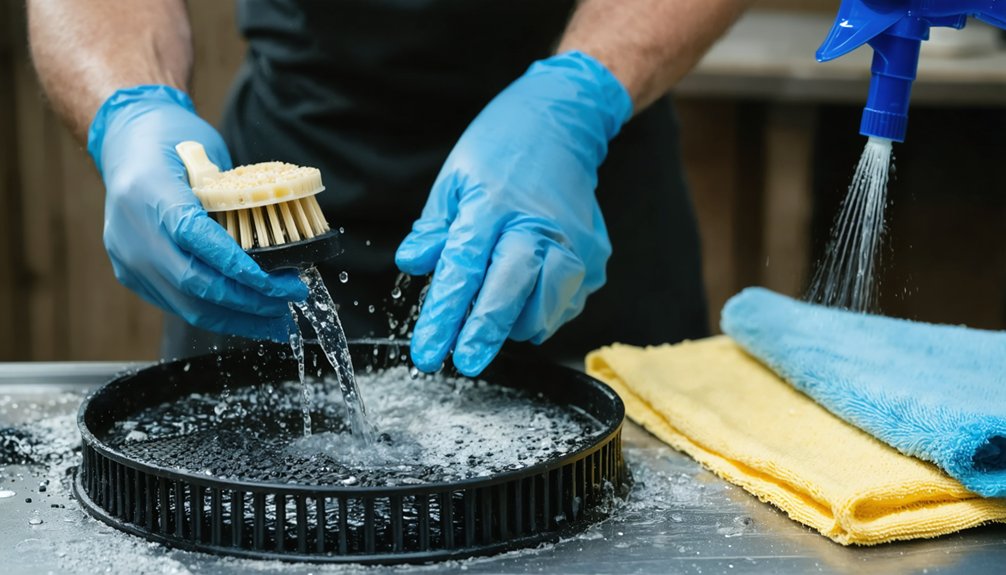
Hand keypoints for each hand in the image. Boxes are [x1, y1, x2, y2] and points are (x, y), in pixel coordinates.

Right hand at [88, 85, 306, 340]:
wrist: (122, 139)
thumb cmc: (172, 138)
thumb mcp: (205, 153)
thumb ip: (230, 194)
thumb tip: (276, 239)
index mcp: (151, 192)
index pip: (198, 240)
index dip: (240, 268)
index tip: (279, 282)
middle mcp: (134, 231)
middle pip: (194, 283)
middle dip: (249, 300)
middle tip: (289, 299)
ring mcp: (129, 256)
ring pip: (187, 305)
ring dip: (238, 318)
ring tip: (276, 320)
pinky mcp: (130, 273)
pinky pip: (177, 304)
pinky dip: (217, 313)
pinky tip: (247, 316)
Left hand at [396, 51, 632, 375]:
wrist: (564, 123)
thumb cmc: (503, 148)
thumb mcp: (455, 177)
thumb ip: (436, 226)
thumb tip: (413, 263)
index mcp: (492, 203)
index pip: (463, 268)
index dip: (444, 316)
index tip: (428, 352)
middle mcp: (537, 224)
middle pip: (509, 291)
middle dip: (483, 334)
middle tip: (464, 362)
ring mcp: (572, 241)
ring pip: (546, 306)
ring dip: (516, 325)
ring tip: (493, 323)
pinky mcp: (595, 255)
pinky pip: (568, 302)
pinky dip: (544, 312)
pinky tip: (526, 303)